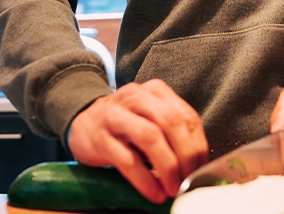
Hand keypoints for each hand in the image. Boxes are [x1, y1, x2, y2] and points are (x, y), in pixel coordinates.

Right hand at [66, 79, 207, 202]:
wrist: (82, 123)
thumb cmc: (124, 126)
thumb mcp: (149, 119)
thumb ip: (173, 133)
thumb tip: (198, 166)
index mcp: (154, 92)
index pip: (186, 116)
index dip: (199, 146)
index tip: (202, 170)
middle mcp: (134, 97)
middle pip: (170, 122)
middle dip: (186, 156)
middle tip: (190, 181)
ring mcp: (114, 116)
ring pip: (150, 137)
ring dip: (167, 167)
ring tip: (173, 189)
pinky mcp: (99, 138)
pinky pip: (127, 160)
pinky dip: (145, 180)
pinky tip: (154, 192)